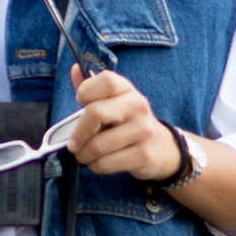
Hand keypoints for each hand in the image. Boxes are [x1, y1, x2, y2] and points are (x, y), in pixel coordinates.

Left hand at [66, 65, 179, 180]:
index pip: (106, 81)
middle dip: (78, 133)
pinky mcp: (143, 155)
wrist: (162, 148)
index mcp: (127, 89)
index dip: (85, 91)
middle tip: (73, 143)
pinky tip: (99, 162)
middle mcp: (138, 106)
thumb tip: (75, 69)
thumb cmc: (128, 122)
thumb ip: (92, 88)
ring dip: (84, 154)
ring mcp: (143, 131)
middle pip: (96, 113)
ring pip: (97, 145)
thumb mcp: (114, 102)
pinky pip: (106, 163)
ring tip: (85, 155)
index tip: (80, 103)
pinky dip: (95, 166)